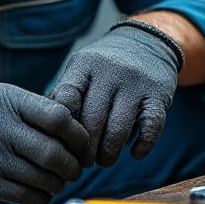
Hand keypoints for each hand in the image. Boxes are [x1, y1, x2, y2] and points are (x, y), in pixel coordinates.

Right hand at [0, 83, 89, 203]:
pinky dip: (42, 196)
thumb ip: (39, 109)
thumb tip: (82, 131)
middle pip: (52, 153)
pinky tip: (43, 190)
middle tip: (76, 168)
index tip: (84, 144)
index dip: (79, 135)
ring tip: (60, 179)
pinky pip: (24, 195)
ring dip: (59, 183)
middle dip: (73, 166)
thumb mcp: (5, 97)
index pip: (58, 118)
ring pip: (41, 178)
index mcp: (10, 101)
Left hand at [49, 22, 181, 166]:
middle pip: (92, 121)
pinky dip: (142, 146)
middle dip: (85, 150)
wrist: (149, 41)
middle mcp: (111, 72)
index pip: (66, 99)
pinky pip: (150, 127)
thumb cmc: (106, 65)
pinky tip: (134, 153)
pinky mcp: (159, 94)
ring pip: (119, 130)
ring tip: (104, 160)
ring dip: (109, 154)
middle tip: (82, 162)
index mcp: (85, 65)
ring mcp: (137, 83)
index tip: (62, 143)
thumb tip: (45, 134)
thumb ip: (65, 95)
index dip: (61, 128)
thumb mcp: (82, 69)